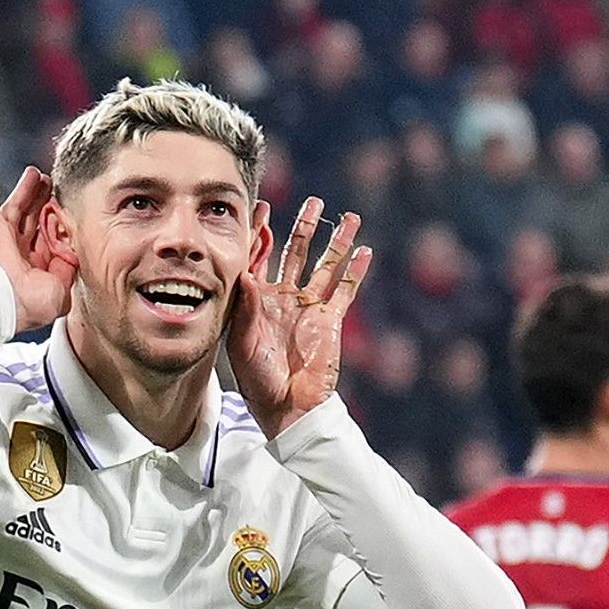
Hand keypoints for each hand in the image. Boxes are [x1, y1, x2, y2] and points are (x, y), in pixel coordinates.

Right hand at [0, 165, 72, 332]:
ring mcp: (4, 236)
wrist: (3, 301)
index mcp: (36, 266)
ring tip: (37, 174)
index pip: (50, 238)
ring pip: (18, 205)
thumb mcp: (62, 291)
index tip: (71, 209)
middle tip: (53, 184)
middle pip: (35, 217)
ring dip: (26, 189)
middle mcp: (20, 250)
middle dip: (44, 200)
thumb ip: (70, 271)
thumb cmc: (31, 302)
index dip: (60, 223)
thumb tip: (73, 254)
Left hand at [227, 195, 367, 438]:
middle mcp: (283, 298)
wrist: (288, 406)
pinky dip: (356, 272)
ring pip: (325, 265)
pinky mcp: (330, 321)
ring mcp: (308, 307)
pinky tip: (365, 251)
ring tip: (349, 217)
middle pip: (295, 252)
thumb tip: (245, 272)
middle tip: (314, 201)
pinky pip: (345, 291)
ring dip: (337, 242)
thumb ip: (247, 307)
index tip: (263, 208)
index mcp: (257, 300)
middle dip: (304, 226)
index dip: (261, 232)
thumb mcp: (244, 343)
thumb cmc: (258, 379)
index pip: (259, 256)